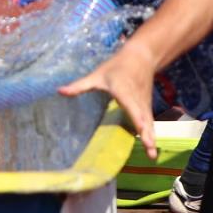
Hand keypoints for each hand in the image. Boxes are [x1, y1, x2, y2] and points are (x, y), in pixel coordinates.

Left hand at [59, 40, 160, 157]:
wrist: (141, 57)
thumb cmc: (117, 66)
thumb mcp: (97, 75)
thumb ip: (80, 86)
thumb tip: (59, 91)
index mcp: (124, 91)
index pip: (132, 106)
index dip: (137, 118)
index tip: (142, 129)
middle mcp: (137, 99)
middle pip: (143, 119)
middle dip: (147, 134)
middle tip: (151, 151)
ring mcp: (144, 104)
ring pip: (149, 122)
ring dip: (151, 138)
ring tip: (153, 155)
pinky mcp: (147, 107)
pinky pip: (150, 122)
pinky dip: (151, 134)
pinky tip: (151, 148)